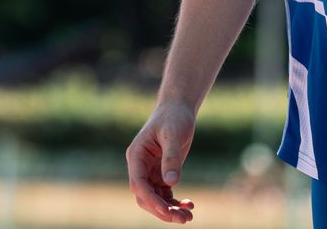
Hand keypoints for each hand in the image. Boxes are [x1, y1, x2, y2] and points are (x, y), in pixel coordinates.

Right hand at [127, 99, 197, 222]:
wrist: (178, 109)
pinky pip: (165, 194)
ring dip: (169, 210)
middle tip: (182, 219)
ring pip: (155, 199)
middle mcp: (140, 166)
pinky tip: (189, 204)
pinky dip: (175, 203)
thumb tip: (171, 183)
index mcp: (137, 155)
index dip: (151, 200)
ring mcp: (150, 171)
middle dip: (162, 210)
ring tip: (188, 217)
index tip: (167, 211)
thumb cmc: (174, 118)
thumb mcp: (174, 135)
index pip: (138, 184)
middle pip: (145, 197)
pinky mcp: (161, 173)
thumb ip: (172, 158)